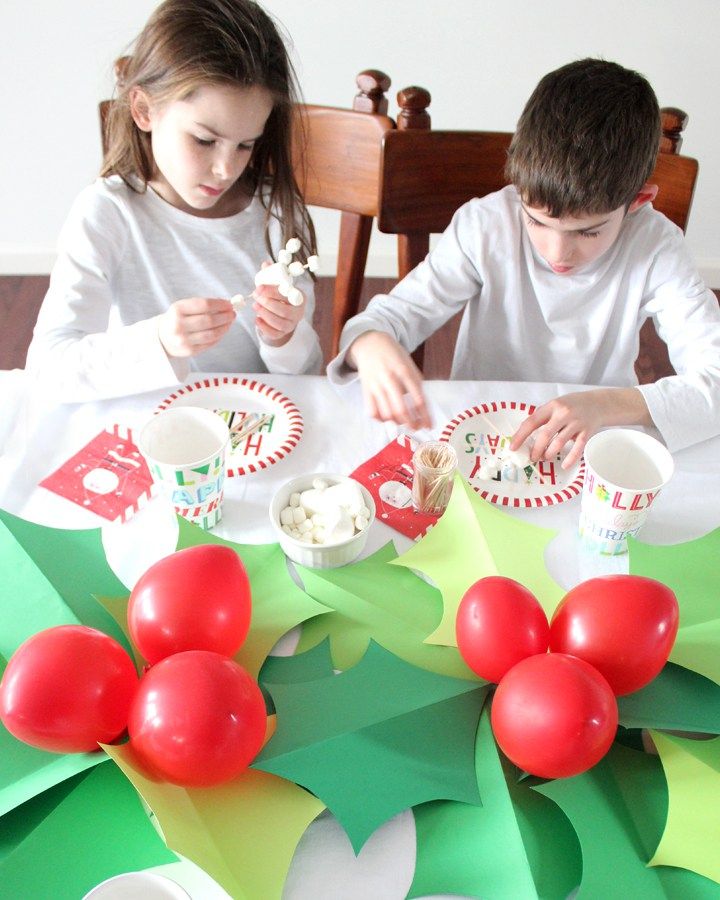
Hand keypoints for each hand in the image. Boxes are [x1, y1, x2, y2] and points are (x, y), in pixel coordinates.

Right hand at [158, 298, 234, 357]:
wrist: (163, 337)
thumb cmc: (178, 319)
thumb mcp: (185, 307)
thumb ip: (204, 305)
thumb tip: (227, 304)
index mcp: (177, 309)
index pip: (203, 305)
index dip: (220, 304)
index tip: (229, 304)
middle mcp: (178, 325)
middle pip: (209, 320)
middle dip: (225, 316)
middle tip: (233, 313)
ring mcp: (183, 340)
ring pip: (212, 334)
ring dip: (224, 327)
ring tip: (229, 322)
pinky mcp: (189, 351)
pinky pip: (210, 343)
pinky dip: (219, 336)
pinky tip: (222, 331)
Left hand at [253, 261, 304, 345]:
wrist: (282, 314)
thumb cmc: (279, 296)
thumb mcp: (277, 284)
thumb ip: (272, 275)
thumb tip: (265, 264)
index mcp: (299, 298)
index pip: (288, 295)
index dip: (272, 291)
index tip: (259, 287)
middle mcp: (298, 313)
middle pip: (284, 311)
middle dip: (267, 303)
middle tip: (255, 296)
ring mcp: (291, 325)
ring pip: (279, 323)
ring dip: (264, 314)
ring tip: (255, 305)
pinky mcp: (283, 334)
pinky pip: (274, 333)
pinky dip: (264, 327)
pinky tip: (257, 319)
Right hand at [347, 331, 431, 429]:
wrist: (371, 344)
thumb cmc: (394, 355)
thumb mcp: (410, 364)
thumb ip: (416, 383)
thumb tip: (423, 407)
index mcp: (404, 372)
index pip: (418, 399)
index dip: (425, 416)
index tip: (429, 426)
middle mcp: (390, 379)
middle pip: (402, 410)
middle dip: (411, 424)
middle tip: (416, 428)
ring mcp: (376, 385)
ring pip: (387, 414)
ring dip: (397, 423)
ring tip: (403, 422)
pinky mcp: (366, 390)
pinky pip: (372, 412)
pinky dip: (381, 420)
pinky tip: (388, 418)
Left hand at [510, 387, 651, 469]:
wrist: (598, 403)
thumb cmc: (572, 406)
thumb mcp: (555, 405)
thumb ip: (542, 418)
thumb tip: (524, 437)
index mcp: (552, 406)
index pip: (532, 422)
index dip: (520, 436)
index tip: (513, 447)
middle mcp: (563, 413)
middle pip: (545, 435)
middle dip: (536, 450)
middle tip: (532, 458)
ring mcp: (576, 423)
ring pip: (559, 443)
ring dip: (549, 454)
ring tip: (545, 458)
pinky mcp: (587, 432)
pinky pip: (577, 448)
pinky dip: (570, 459)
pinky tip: (564, 464)